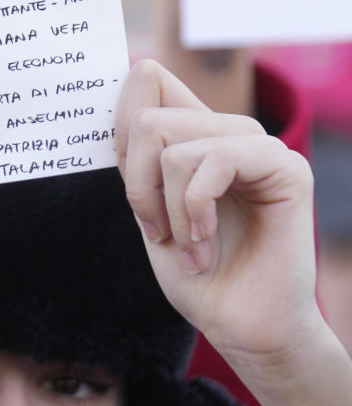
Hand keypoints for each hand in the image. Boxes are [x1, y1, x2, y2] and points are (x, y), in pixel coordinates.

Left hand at [115, 58, 317, 371]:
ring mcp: (259, 145)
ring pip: (173, 144)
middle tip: (160, 232)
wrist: (242, 327)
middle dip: (139, 187)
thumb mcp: (149, 205)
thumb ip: (138, 151)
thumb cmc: (196, 274)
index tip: (130, 186)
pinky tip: (205, 246)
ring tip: (189, 245)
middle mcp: (228, 129)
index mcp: (196, 132)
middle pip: (147, 117)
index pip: (147, 78)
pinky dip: (194, 211)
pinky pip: (213, 160)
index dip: (119, 124)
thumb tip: (126, 78)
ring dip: (168, 209)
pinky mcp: (286, 167)